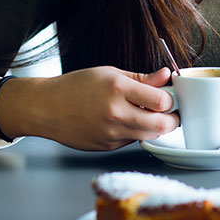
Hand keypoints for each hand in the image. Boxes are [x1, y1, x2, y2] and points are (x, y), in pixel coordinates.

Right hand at [25, 66, 179, 150]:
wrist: (47, 108)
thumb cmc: (76, 87)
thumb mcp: (110, 73)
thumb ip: (141, 78)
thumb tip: (165, 75)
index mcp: (118, 89)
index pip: (162, 101)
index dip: (170, 100)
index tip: (169, 96)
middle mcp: (116, 113)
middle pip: (161, 125)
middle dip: (172, 120)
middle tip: (172, 113)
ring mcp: (111, 133)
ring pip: (149, 136)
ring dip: (156, 128)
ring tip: (150, 115)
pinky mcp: (107, 146)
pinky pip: (131, 140)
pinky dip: (136, 132)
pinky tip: (126, 121)